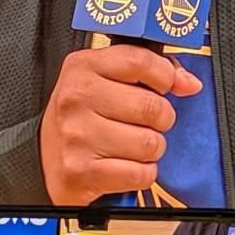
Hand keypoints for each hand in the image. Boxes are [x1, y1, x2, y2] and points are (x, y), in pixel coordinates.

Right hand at [40, 44, 201, 204]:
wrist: (44, 160)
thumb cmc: (83, 118)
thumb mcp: (105, 81)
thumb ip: (149, 72)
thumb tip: (190, 83)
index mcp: (82, 67)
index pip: (140, 61)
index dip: (165, 76)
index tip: (165, 87)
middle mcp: (75, 98)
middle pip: (153, 107)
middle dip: (161, 120)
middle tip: (146, 124)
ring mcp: (77, 135)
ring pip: (151, 143)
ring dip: (151, 150)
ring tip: (132, 147)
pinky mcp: (82, 171)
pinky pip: (140, 173)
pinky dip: (142, 174)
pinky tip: (125, 166)